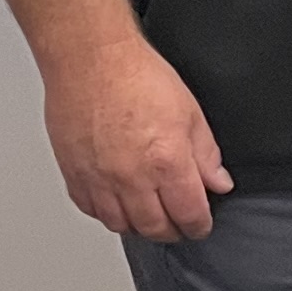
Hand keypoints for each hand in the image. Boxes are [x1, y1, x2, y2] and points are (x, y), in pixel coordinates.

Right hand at [44, 37, 231, 241]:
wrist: (92, 59)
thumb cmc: (137, 77)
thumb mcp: (190, 113)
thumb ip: (206, 155)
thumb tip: (218, 183)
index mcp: (167, 162)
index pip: (189, 214)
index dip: (199, 226)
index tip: (201, 225)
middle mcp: (131, 177)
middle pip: (154, 228)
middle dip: (172, 231)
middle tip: (178, 224)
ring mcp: (98, 178)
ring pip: (120, 225)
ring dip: (138, 226)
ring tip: (150, 215)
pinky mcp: (74, 173)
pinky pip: (90, 209)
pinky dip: (106, 213)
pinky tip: (118, 203)